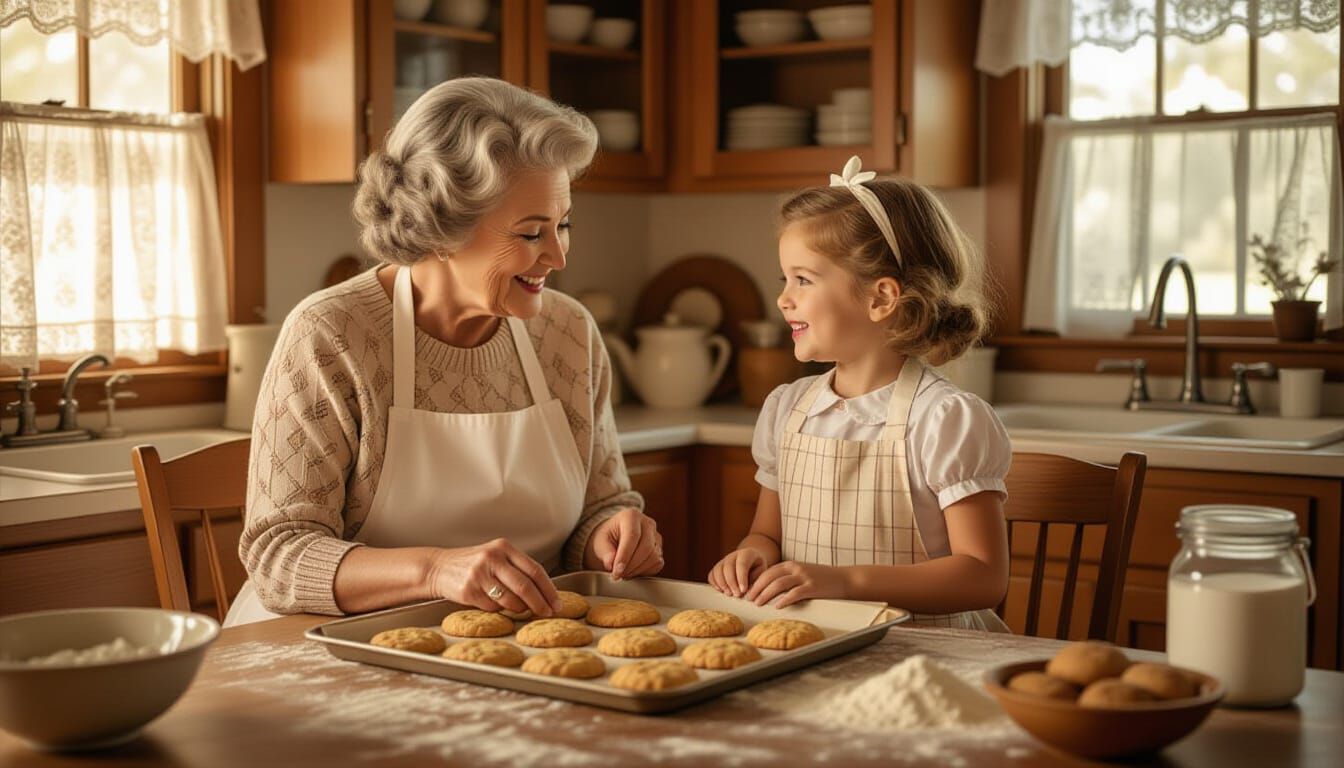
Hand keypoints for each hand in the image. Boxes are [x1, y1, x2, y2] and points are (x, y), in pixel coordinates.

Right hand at [429, 538, 561, 616]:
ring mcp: (479, 574)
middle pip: (525, 586)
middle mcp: (492, 558)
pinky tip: (494, 603)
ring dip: (520, 609)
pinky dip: (499, 610)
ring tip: (520, 609)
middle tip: (547, 614)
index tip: (557, 603)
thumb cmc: (474, 564)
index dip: (549, 589)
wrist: (439, 568)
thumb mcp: (495, 556)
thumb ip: (517, 568)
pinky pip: (493, 607)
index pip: (535, 570)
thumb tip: (545, 592)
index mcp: (503, 547)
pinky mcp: (468, 591)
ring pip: (511, 600)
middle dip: (540, 604)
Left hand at [586, 508, 662, 579]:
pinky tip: (632, 570)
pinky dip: (645, 571)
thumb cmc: (607, 537)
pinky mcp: (660, 549)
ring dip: (637, 570)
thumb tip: (611, 564)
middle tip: (617, 575)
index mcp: (631, 516)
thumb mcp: (599, 542)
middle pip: (646, 548)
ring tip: (623, 573)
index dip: (625, 556)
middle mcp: (647, 524)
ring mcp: (656, 536)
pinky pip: (657, 564)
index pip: (632, 536)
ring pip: (654, 557)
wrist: (614, 538)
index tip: (616, 571)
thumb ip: (605, 552)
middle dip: (631, 566)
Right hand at [708, 548, 766, 597]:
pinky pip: (712, 574)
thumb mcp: (762, 572)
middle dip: (731, 582)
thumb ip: (755, 580)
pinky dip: (714, 583)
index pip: (742, 564)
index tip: (743, 590)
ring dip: (722, 583)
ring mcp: (724, 560)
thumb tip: (746, 592)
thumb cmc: (757, 569)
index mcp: (747, 553)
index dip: (741, 578)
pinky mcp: (718, 567)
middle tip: (737, 595)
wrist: (751, 561)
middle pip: (728, 567)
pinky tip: (720, 590)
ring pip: (718, 570)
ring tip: (729, 594)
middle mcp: (733, 555)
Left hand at [744, 561, 846, 607]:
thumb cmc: (822, 579)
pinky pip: (795, 593)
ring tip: (758, 604)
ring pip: (778, 584)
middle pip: (769, 577)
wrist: (845, 579)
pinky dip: (784, 600)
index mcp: (791, 565)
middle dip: (756, 588)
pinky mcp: (813, 587)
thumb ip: (788, 579)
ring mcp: (804, 577)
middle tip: (748, 600)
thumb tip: (769, 591)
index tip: (747, 592)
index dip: (755, 582)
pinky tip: (778, 606)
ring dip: (766, 594)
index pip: (768, 572)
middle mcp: (796, 568)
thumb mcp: (803, 574)